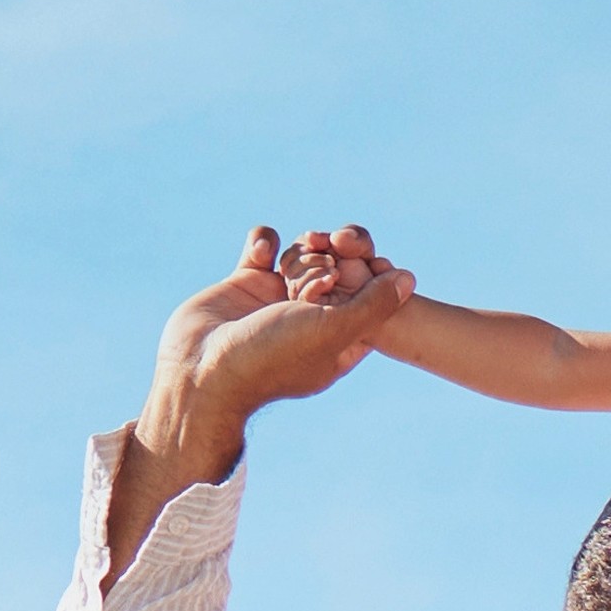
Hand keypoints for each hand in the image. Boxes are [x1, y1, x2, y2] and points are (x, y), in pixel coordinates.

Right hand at [140, 227, 396, 455]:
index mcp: (342, 340)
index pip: (371, 297)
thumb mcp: (334, 332)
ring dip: (302, 250)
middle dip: (333, 259)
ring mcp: (278, 301)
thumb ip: (375, 306)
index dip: (372, 275)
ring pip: (306, 255)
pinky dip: (264, 240)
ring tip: (288, 265)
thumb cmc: (271, 358)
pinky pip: (265, 246)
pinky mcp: (245, 284)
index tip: (371, 265)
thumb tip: (409, 279)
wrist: (201, 370)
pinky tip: (260, 252)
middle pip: (340, 269)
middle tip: (323, 269)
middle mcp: (311, 320)